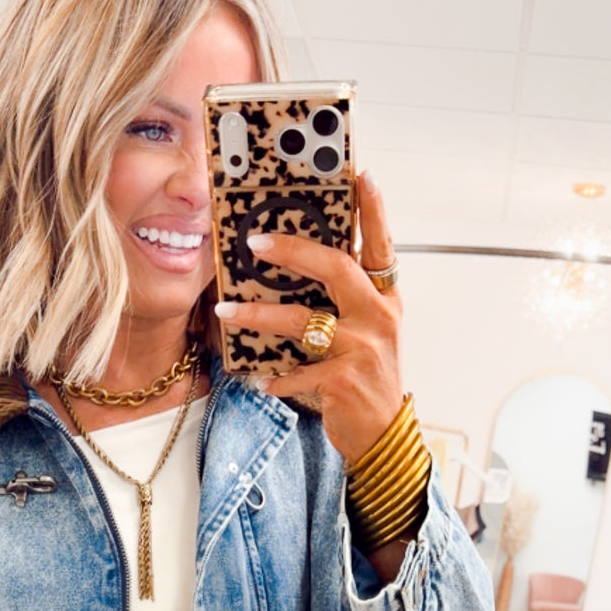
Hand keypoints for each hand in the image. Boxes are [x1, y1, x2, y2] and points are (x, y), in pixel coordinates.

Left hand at [214, 170, 403, 467]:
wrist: (384, 436)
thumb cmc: (367, 377)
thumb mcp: (368, 331)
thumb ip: (345, 299)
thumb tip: (298, 265)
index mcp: (385, 298)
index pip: (380, 244)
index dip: (373, 209)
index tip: (360, 175)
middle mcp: (378, 317)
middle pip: (337, 268)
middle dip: (294, 251)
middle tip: (256, 242)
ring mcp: (363, 349)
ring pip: (303, 321)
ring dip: (260, 316)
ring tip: (226, 312)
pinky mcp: (344, 381)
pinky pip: (298, 372)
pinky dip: (275, 378)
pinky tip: (258, 379)